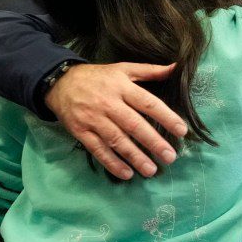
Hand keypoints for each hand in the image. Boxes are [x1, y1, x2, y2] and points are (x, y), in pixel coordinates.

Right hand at [46, 63, 187, 179]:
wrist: (60, 82)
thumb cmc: (98, 77)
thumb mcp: (123, 68)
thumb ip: (150, 70)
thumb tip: (177, 68)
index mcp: (122, 87)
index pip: (148, 103)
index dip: (166, 116)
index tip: (181, 131)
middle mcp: (109, 103)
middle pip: (134, 125)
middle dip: (153, 142)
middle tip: (170, 157)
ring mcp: (93, 119)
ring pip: (117, 140)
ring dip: (135, 157)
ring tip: (151, 170)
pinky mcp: (81, 132)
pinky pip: (98, 150)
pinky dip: (112, 163)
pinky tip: (126, 173)